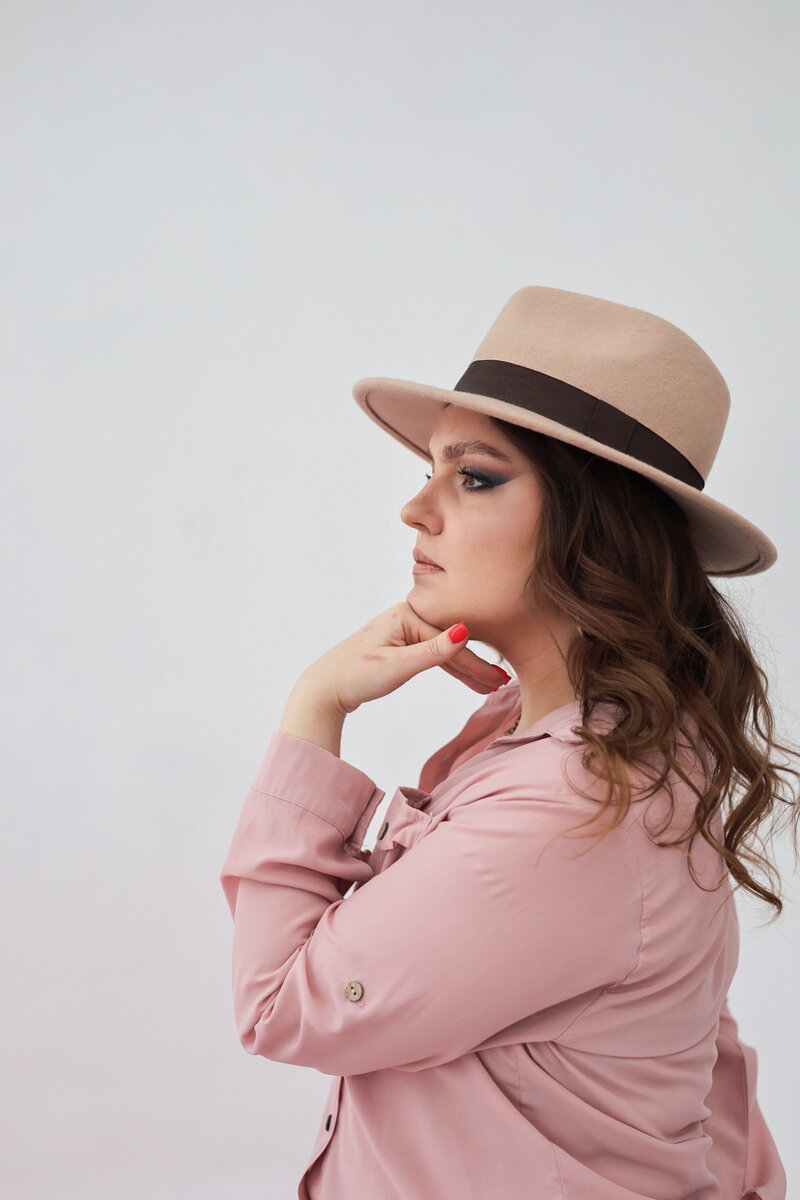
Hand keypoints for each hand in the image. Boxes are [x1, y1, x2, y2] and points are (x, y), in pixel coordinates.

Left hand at [299, 601, 511, 715]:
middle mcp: (406, 616)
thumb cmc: (355, 675)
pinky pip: (432, 654)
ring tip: (489, 685)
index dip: (476, 663)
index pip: (450, 641)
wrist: (325, 688)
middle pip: (450, 642)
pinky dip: (449, 667)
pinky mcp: (399, 644)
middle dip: (477, 664)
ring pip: (443, 650)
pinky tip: (466, 678)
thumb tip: (465, 631)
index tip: (499, 678)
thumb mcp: (398, 666)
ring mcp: (403, 630)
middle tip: (502, 681)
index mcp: (407, 614)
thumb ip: (434, 651)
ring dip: (466, 669)